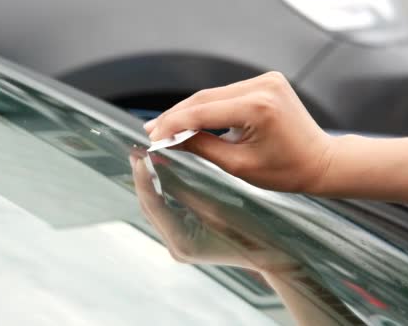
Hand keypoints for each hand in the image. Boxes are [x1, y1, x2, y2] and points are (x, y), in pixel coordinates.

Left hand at [130, 152, 296, 270]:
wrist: (270, 254)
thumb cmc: (249, 230)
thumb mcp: (214, 204)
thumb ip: (182, 187)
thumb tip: (157, 165)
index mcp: (182, 242)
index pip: (152, 205)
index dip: (143, 178)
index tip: (138, 155)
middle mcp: (176, 247)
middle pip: (150, 208)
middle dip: (143, 180)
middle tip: (137, 152)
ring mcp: (180, 246)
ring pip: (156, 210)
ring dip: (151, 185)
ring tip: (146, 159)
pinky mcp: (185, 240)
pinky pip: (168, 212)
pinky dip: (164, 193)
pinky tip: (162, 173)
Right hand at [144, 72, 334, 192]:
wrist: (321, 161)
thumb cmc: (287, 170)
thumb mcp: (239, 165)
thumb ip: (201, 147)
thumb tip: (170, 141)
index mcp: (258, 108)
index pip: (203, 112)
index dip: (173, 125)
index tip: (152, 137)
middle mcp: (262, 86)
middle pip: (204, 99)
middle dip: (176, 116)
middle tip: (152, 131)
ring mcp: (265, 80)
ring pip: (212, 95)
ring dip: (189, 110)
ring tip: (165, 127)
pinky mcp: (265, 81)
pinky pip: (226, 93)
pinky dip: (207, 106)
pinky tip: (190, 118)